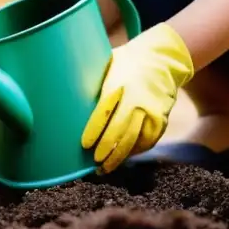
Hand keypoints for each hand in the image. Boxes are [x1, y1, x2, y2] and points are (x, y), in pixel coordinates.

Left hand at [81, 22, 193, 172]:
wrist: (162, 59)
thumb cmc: (127, 63)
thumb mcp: (109, 65)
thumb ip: (94, 81)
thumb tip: (66, 97)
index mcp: (120, 84)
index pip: (105, 110)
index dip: (95, 130)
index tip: (84, 144)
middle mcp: (137, 99)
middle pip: (121, 130)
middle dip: (107, 149)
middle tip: (95, 161)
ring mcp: (151, 111)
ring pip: (134, 140)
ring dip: (119, 157)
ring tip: (105, 168)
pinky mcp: (161, 119)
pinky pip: (147, 141)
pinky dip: (134, 152)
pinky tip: (123, 157)